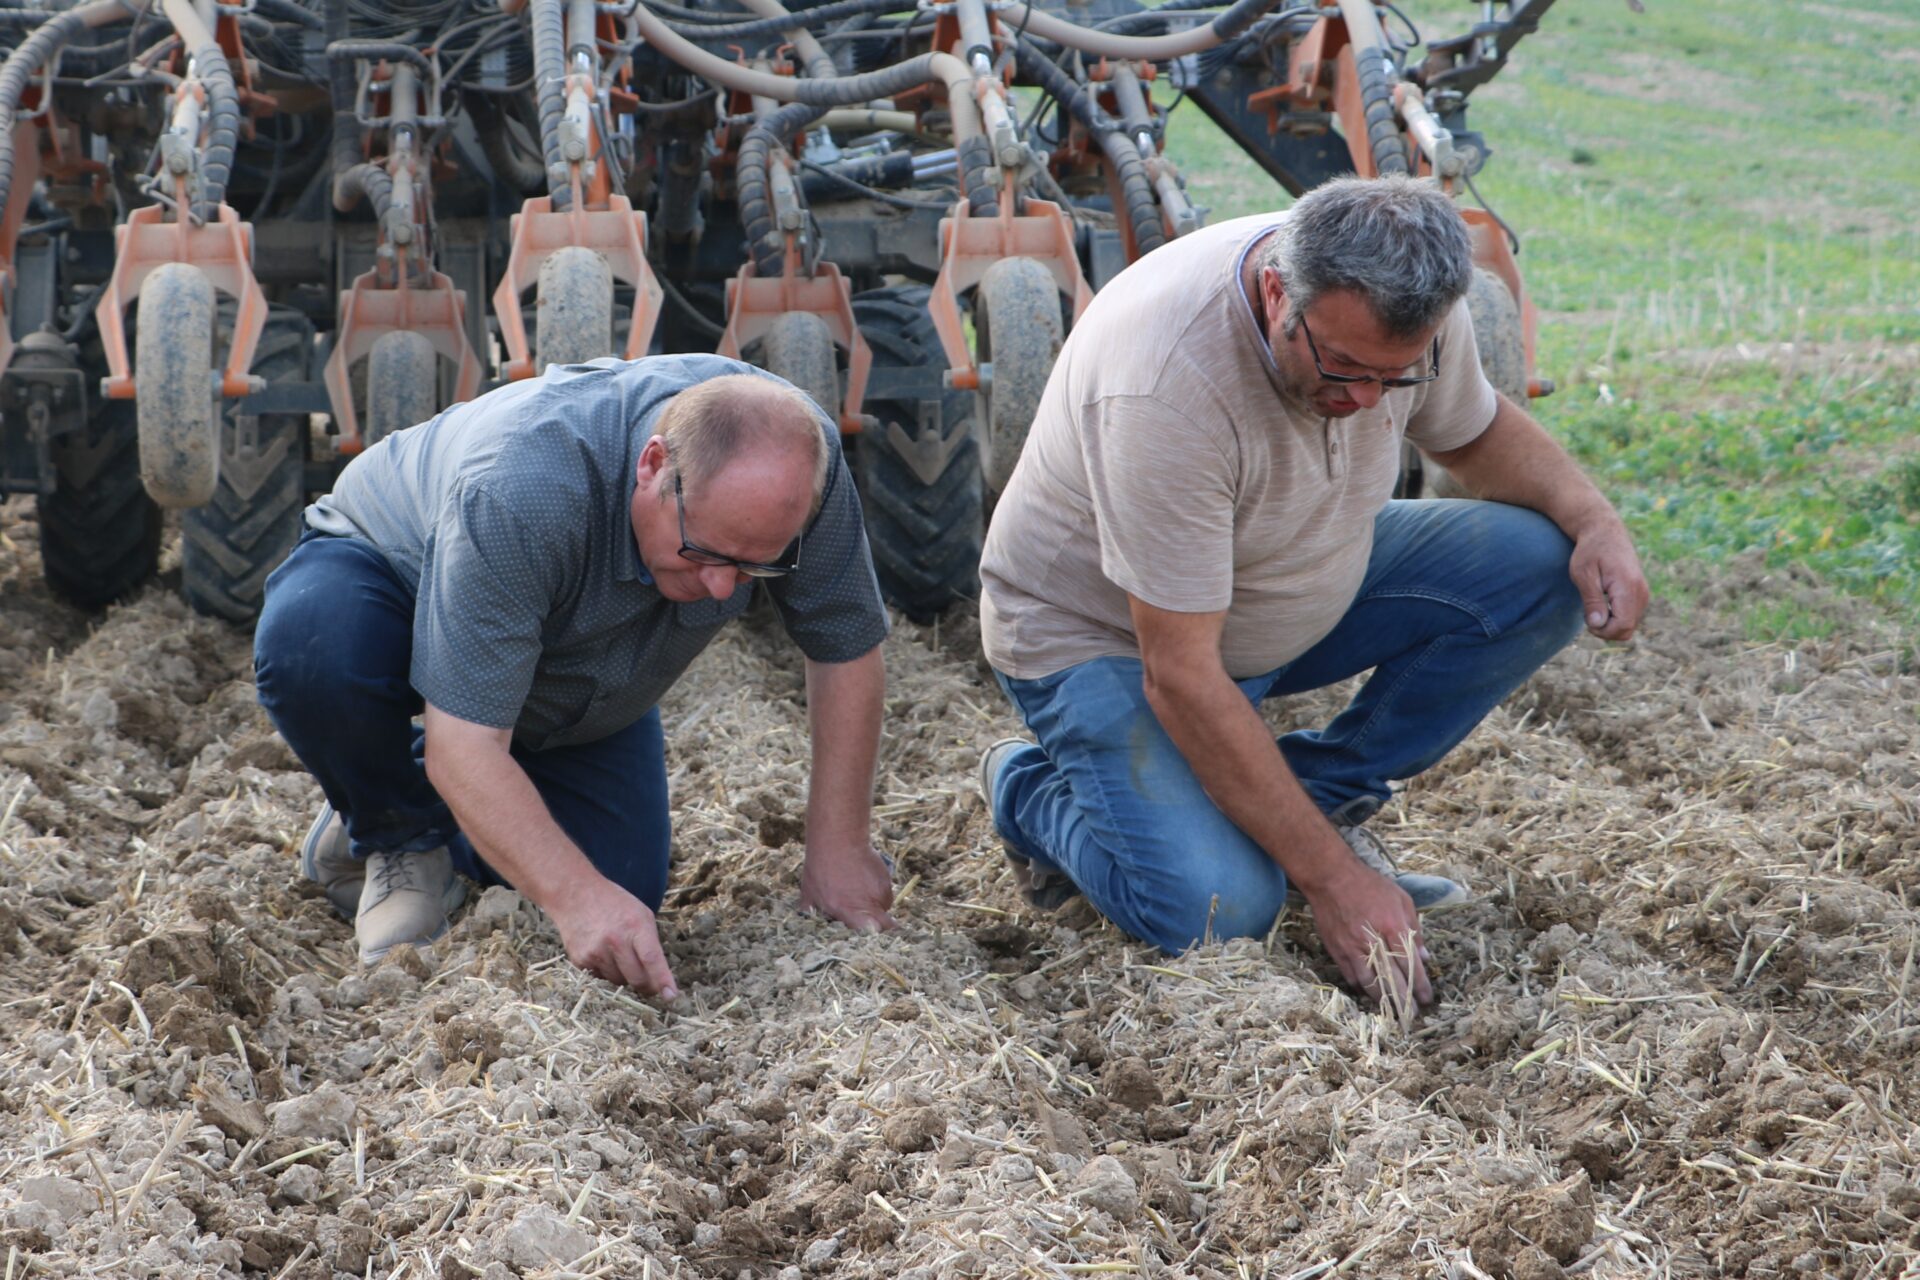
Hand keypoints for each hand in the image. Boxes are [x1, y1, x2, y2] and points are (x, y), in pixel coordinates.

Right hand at [550, 877, 678, 998]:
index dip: (662, 980)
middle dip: (646, 986)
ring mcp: (595, 952)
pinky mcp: (580, 961)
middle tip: (649, 984)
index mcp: (635, 926)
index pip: (651, 959)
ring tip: (618, 955)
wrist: (575, 895)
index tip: (671, 996)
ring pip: (619, 982)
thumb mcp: (641, 914)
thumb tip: (658, 975)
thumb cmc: (615, 904)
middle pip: (636, 979)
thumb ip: (651, 942)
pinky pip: (600, 979)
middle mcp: (615, 941)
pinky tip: (603, 955)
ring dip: (624, 977)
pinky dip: (606, 973)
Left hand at [798, 841, 896, 932]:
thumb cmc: (820, 867)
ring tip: (859, 894)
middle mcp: (867, 904)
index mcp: (847, 911)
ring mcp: (879, 892)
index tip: (866, 940)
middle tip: (872, 926)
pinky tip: (864, 882)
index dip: (870, 940)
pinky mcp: (885, 880)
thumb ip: (809, 911)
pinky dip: (877, 893)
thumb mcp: (809, 892)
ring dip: (875, 908)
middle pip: (887, 927)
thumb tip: (806, 922)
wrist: (838, 840)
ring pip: (884, 909)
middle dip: (882, 929)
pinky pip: (885, 894)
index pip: (869, 935)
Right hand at [1306, 858, 1432, 1012]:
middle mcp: (1373, 941)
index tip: (1427, 998)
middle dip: (1404, 1000)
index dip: (1420, 985)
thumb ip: (1415, 930)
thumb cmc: (1370, 885)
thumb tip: (1424, 957)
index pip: (1410, 964)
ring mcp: (1352, 947)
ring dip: (1384, 1000)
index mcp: (1393, 926)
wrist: (1331, 878)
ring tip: (1394, 1011)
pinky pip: (1351, 976)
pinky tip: (1371, 993)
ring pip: (1370, 983)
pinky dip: (1362, 987)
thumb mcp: (1402, 900)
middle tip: (1413, 1013)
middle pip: (1392, 978)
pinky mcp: (1337, 950)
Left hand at [1569, 516, 1649, 641]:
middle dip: (1605, 631)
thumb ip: (1592, 600)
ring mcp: (1643, 594)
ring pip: (1629, 626)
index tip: (1587, 620)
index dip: (1603, 631)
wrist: (1605, 531)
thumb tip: (1598, 625)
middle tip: (1588, 615)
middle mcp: (1641, 592)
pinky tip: (1602, 605)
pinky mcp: (1640, 594)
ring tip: (1594, 608)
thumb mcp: (1583, 574)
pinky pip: (1630, 617)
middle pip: (1627, 630)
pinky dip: (1615, 618)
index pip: (1622, 625)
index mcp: (1628, 587)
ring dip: (1610, 625)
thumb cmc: (1590, 551)